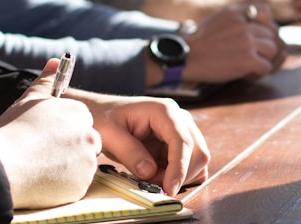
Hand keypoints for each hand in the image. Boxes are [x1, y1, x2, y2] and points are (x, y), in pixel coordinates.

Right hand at [0, 59, 101, 208]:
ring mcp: (87, 162)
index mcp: (79, 113)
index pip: (80, 123)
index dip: (61, 132)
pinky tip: (42, 180)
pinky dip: (62, 185)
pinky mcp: (82, 186)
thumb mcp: (28, 100)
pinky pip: (75, 186)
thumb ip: (46, 81)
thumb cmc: (12, 131)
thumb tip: (55, 61)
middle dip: (68, 150)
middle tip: (42, 154)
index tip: (45, 138)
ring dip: (66, 168)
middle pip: (85, 144)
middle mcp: (89, 136)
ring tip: (39, 167)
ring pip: (81, 166)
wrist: (2, 165)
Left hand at [67, 91, 209, 195]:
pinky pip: (190, 165)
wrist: (102, 113)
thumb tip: (150, 172)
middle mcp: (179, 119)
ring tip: (151, 178)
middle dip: (181, 175)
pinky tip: (158, 176)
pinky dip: (179, 176)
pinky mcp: (178, 144)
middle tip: (154, 186)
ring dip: (179, 177)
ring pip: (197, 160)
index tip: (169, 189)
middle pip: (198, 152)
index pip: (182, 141)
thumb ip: (129, 152)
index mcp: (164, 111)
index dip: (179, 167)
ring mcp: (182, 131)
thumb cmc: (104, 118)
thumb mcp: (109, 134)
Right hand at [182, 3, 286, 82]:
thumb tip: (262, 29)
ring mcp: (248, 41)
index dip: (265, 25)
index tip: (256, 36)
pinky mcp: (248, 59)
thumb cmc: (200, 43)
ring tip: (248, 66)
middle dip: (265, 47)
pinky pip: (266, 67)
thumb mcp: (218, 20)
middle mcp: (245, 24)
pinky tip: (245, 74)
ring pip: (273, 51)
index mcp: (237, 12)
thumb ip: (238, 19)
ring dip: (264, 60)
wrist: (185, 58)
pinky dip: (258, 73)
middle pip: (272, 35)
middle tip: (251, 57)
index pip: (266, 11)